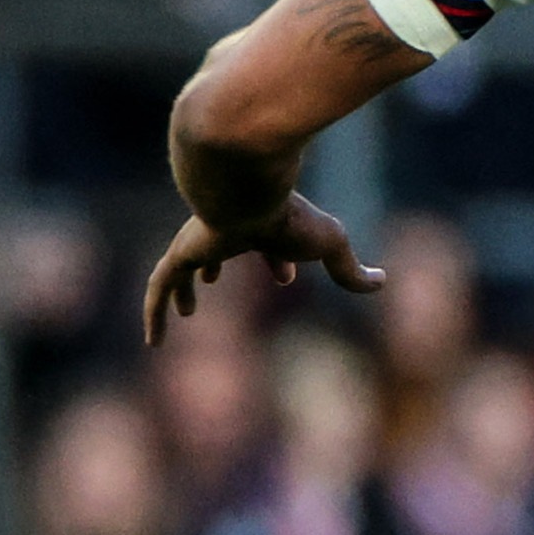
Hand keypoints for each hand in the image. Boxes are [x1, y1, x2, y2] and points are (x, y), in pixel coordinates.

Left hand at [143, 192, 382, 344]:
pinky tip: (152, 341)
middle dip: (216, 267)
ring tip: (184, 312)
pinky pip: (159, 287)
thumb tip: (381, 282)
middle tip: (212, 280)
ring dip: (182, 288)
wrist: (246, 192)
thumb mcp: (331, 245)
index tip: (285, 277)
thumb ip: (351, 269)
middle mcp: (225, 230)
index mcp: (261, 223)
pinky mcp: (179, 255)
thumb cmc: (290, 217)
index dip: (277, 260)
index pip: (266, 242)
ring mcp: (197, 242)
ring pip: (181, 269)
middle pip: (217, 251)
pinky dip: (153, 312)